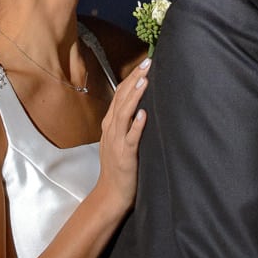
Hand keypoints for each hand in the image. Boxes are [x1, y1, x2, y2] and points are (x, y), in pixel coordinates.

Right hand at [95, 59, 148, 215]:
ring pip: (124, 114)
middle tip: (147, 63)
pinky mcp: (125, 156)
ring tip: (144, 80)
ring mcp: (117, 142)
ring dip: (134, 96)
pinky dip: (136, 126)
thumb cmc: (118, 168)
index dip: (131, 78)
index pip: (120, 95)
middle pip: (121, 99)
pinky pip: (130, 139)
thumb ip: (126, 122)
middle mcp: (111, 130)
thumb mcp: (118, 140)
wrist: (110, 195)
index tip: (145, 63)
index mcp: (110, 124)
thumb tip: (140, 104)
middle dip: (134, 79)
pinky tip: (144, 114)